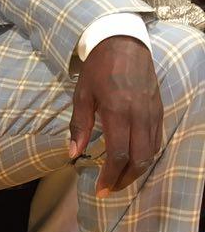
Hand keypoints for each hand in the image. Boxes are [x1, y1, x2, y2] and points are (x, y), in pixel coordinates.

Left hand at [68, 36, 163, 196]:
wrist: (123, 42)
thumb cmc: (98, 68)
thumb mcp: (82, 95)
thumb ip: (79, 126)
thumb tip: (72, 154)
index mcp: (118, 111)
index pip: (119, 153)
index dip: (110, 176)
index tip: (100, 189)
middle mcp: (139, 114)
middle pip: (139, 158)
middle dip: (125, 179)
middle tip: (110, 189)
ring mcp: (152, 112)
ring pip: (151, 151)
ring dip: (137, 170)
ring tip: (120, 179)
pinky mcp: (158, 108)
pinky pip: (156, 138)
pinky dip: (146, 155)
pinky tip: (133, 160)